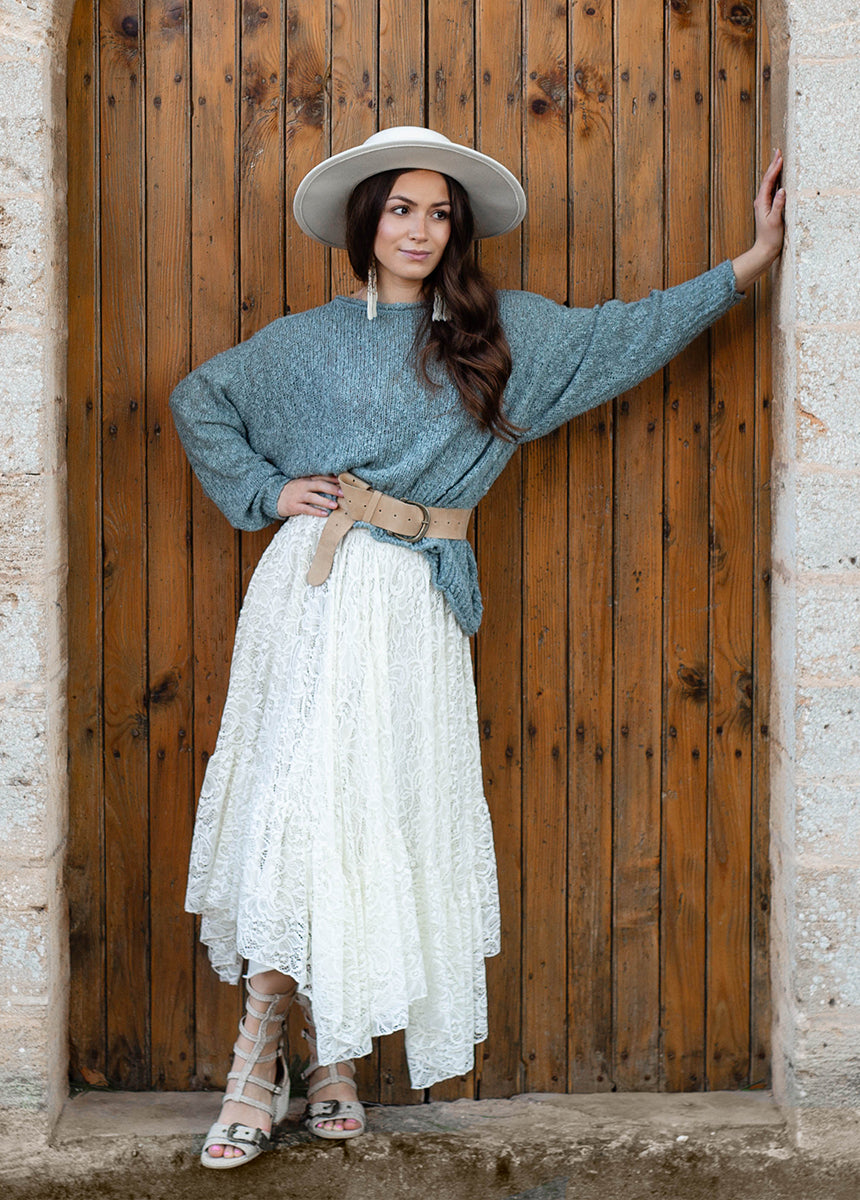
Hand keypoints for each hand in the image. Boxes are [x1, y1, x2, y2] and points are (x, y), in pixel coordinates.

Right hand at [277, 474, 342, 517]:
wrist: (274, 497)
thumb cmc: (293, 491)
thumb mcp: (303, 483)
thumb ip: (315, 482)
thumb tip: (335, 484)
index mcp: (307, 479)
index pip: (322, 477)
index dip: (333, 479)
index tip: (344, 482)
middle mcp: (303, 486)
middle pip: (319, 485)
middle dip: (332, 489)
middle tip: (343, 493)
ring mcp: (298, 496)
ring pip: (313, 497)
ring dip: (325, 501)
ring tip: (335, 505)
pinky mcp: (294, 506)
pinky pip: (306, 509)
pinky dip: (316, 511)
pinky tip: (324, 514)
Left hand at [731, 149, 785, 291]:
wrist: (765, 249)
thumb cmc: (770, 237)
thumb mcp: (775, 221)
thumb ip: (778, 205)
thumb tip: (782, 190)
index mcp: (761, 202)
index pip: (768, 181)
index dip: (774, 168)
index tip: (780, 156)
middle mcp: (761, 201)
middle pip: (767, 179)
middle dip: (773, 165)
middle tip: (778, 152)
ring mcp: (764, 205)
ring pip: (769, 184)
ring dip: (774, 171)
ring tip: (778, 160)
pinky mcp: (768, 208)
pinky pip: (772, 190)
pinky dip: (776, 181)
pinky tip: (779, 178)